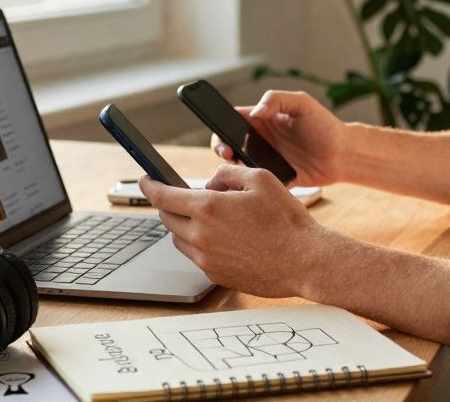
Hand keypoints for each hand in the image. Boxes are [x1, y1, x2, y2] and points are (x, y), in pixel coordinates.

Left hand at [139, 165, 336, 297]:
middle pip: (167, 218)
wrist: (304, 260)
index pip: (163, 196)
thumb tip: (212, 182)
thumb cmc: (286, 219)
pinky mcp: (215, 275)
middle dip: (170, 204)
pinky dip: (201, 244)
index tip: (145, 180)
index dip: (149, 185)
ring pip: (179, 239)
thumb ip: (228, 173)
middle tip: (184, 197)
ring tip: (212, 218)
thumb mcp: (260, 178)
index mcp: (208, 207)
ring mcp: (206, 259)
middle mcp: (201, 235)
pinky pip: (197, 256)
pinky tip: (225, 238)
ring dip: (185, 225)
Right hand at [211, 90, 347, 186]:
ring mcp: (265, 160)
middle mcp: (259, 139)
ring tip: (241, 171)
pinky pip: (254, 183)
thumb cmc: (325, 125)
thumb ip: (277, 100)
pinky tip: (251, 186)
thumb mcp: (302, 104)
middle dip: (222, 151)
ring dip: (233, 169)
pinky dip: (248, 184)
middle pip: (228, 144)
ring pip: (238, 166)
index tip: (223, 138)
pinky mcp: (273, 178)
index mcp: (262, 119)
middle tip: (229, 156)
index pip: (231, 120)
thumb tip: (255, 112)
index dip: (221, 128)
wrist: (344, 155)